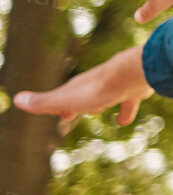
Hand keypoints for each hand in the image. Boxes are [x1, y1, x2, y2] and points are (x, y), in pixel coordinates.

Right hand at [13, 45, 152, 132]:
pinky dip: (125, 111)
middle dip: (73, 104)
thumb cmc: (98, 89)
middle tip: (66, 113)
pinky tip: (123, 121)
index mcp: (77, 88)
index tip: (52, 111)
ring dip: (97, 104)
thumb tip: (16, 100)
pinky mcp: (134, 90)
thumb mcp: (66, 99)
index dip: (55, 106)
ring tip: (96, 111)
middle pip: (80, 96)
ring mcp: (115, 86)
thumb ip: (44, 102)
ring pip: (103, 96)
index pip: (61, 98)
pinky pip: (128, 103)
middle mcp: (95, 85)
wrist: (133, 74)